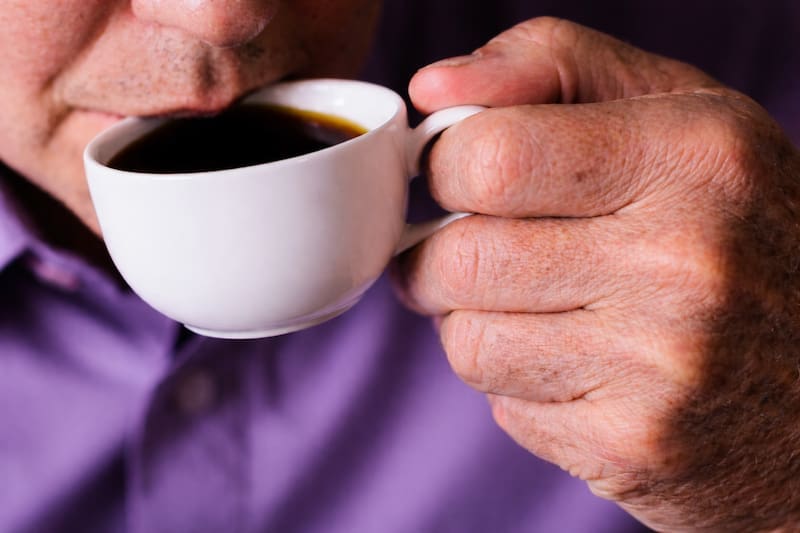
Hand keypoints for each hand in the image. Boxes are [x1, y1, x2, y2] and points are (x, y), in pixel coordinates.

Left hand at [395, 17, 799, 531]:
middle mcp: (685, 262)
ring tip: (537, 311)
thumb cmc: (733, 229)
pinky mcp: (633, 446)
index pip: (490, 157)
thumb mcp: (674, 112)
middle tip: (471, 252)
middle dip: (440, 256)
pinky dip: (517, 384)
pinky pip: (503, 407)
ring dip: (477, 323)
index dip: (447, 168)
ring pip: (467, 340)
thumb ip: (552, 66)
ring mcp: (661, 366)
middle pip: (461, 258)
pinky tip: (577, 367)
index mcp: (693, 158)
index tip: (456, 180)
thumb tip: (433, 85)